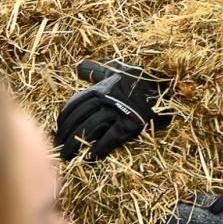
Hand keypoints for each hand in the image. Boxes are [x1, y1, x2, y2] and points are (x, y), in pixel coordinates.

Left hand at [55, 59, 171, 160]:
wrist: (165, 86)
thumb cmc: (140, 79)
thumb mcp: (117, 71)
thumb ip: (97, 71)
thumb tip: (79, 66)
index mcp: (100, 88)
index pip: (74, 105)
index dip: (64, 120)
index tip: (57, 130)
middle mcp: (106, 99)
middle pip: (79, 118)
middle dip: (66, 134)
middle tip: (59, 147)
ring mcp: (117, 112)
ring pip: (90, 128)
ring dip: (76, 143)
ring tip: (67, 155)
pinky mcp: (130, 125)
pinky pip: (110, 138)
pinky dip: (99, 148)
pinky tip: (91, 157)